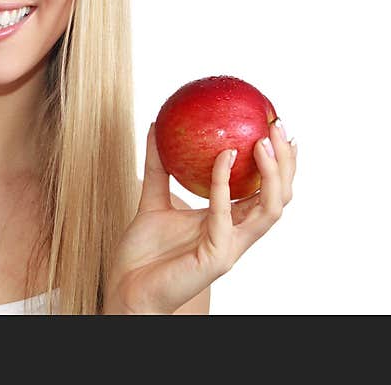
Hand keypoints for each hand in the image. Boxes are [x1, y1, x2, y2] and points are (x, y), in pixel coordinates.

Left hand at [104, 120, 295, 313]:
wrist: (126, 288)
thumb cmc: (142, 253)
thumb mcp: (152, 199)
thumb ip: (157, 165)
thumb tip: (156, 125)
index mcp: (227, 221)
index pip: (265, 190)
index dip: (278, 161)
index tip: (273, 126)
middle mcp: (236, 234)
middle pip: (280, 196)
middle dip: (287, 162)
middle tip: (277, 126)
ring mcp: (231, 246)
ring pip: (271, 209)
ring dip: (273, 174)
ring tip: (263, 142)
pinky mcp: (218, 256)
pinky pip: (226, 215)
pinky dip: (225, 185)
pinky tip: (222, 157)